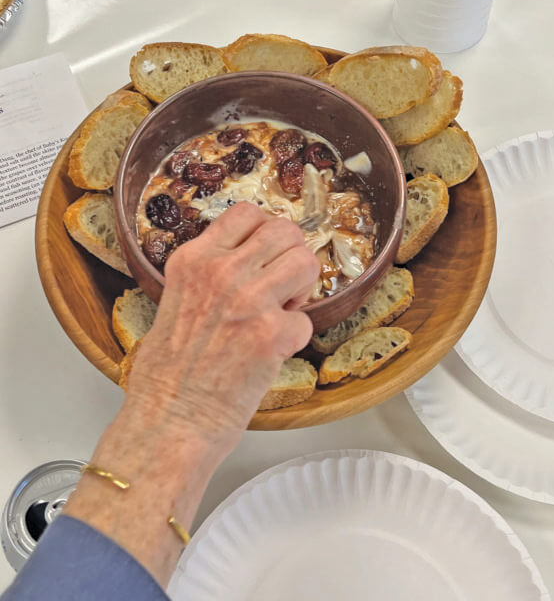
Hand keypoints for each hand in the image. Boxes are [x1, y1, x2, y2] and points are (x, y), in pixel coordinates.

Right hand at [125, 202, 319, 450]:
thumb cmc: (167, 373)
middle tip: (282, 282)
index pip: (247, 212)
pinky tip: (273, 350)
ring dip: (302, 287)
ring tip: (285, 309)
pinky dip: (296, 337)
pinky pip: (306, 320)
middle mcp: (221, 272)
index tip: (265, 253)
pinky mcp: (271, 336)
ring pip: (306, 262)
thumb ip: (209, 274)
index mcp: (193, 260)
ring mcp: (248, 301)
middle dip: (291, 255)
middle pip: (284, 231)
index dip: (265, 232)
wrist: (168, 421)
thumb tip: (250, 261)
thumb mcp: (174, 301)